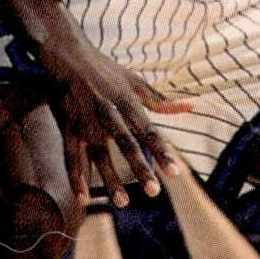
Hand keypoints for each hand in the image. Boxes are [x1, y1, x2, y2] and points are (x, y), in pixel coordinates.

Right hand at [37, 32, 191, 208]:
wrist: (68, 56)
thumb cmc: (106, 71)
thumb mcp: (135, 81)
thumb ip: (161, 100)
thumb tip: (192, 106)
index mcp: (128, 102)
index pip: (149, 131)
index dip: (162, 152)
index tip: (175, 172)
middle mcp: (109, 113)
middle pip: (126, 144)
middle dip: (140, 168)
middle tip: (153, 191)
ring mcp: (86, 121)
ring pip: (99, 154)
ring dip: (109, 179)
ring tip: (122, 202)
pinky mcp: (67, 126)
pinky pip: (71, 155)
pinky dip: (76, 177)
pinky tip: (84, 198)